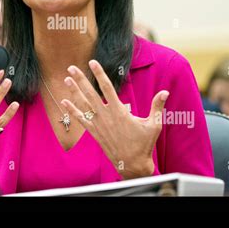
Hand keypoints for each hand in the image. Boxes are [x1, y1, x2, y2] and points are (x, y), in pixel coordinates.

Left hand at [60, 60, 168, 179]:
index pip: (108, 88)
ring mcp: (99, 124)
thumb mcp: (154, 124)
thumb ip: (157, 106)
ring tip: (66, 79)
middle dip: (81, 80)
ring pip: (83, 105)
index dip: (100, 74)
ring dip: (74, 92)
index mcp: (120, 111)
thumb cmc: (144, 144)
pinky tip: (64, 102)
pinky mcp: (94, 132)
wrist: (132, 165)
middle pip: (90, 94)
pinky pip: (81, 120)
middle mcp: (106, 116)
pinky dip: (72, 111)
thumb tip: (165, 91)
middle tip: (71, 68)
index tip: (93, 62)